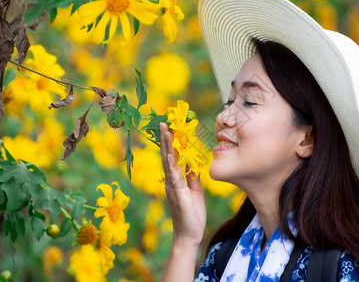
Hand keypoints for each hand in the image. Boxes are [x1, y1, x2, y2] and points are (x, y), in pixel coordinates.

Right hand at [160, 122, 205, 249]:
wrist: (188, 236)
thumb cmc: (192, 214)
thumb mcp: (194, 191)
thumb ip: (192, 177)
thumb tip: (192, 163)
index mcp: (176, 180)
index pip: (173, 157)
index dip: (172, 143)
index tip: (171, 127)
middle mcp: (171, 182)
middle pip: (167, 156)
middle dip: (166, 139)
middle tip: (163, 122)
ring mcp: (173, 188)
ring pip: (169, 163)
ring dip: (167, 146)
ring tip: (165, 131)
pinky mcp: (179, 195)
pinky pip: (175, 177)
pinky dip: (172, 164)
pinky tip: (170, 154)